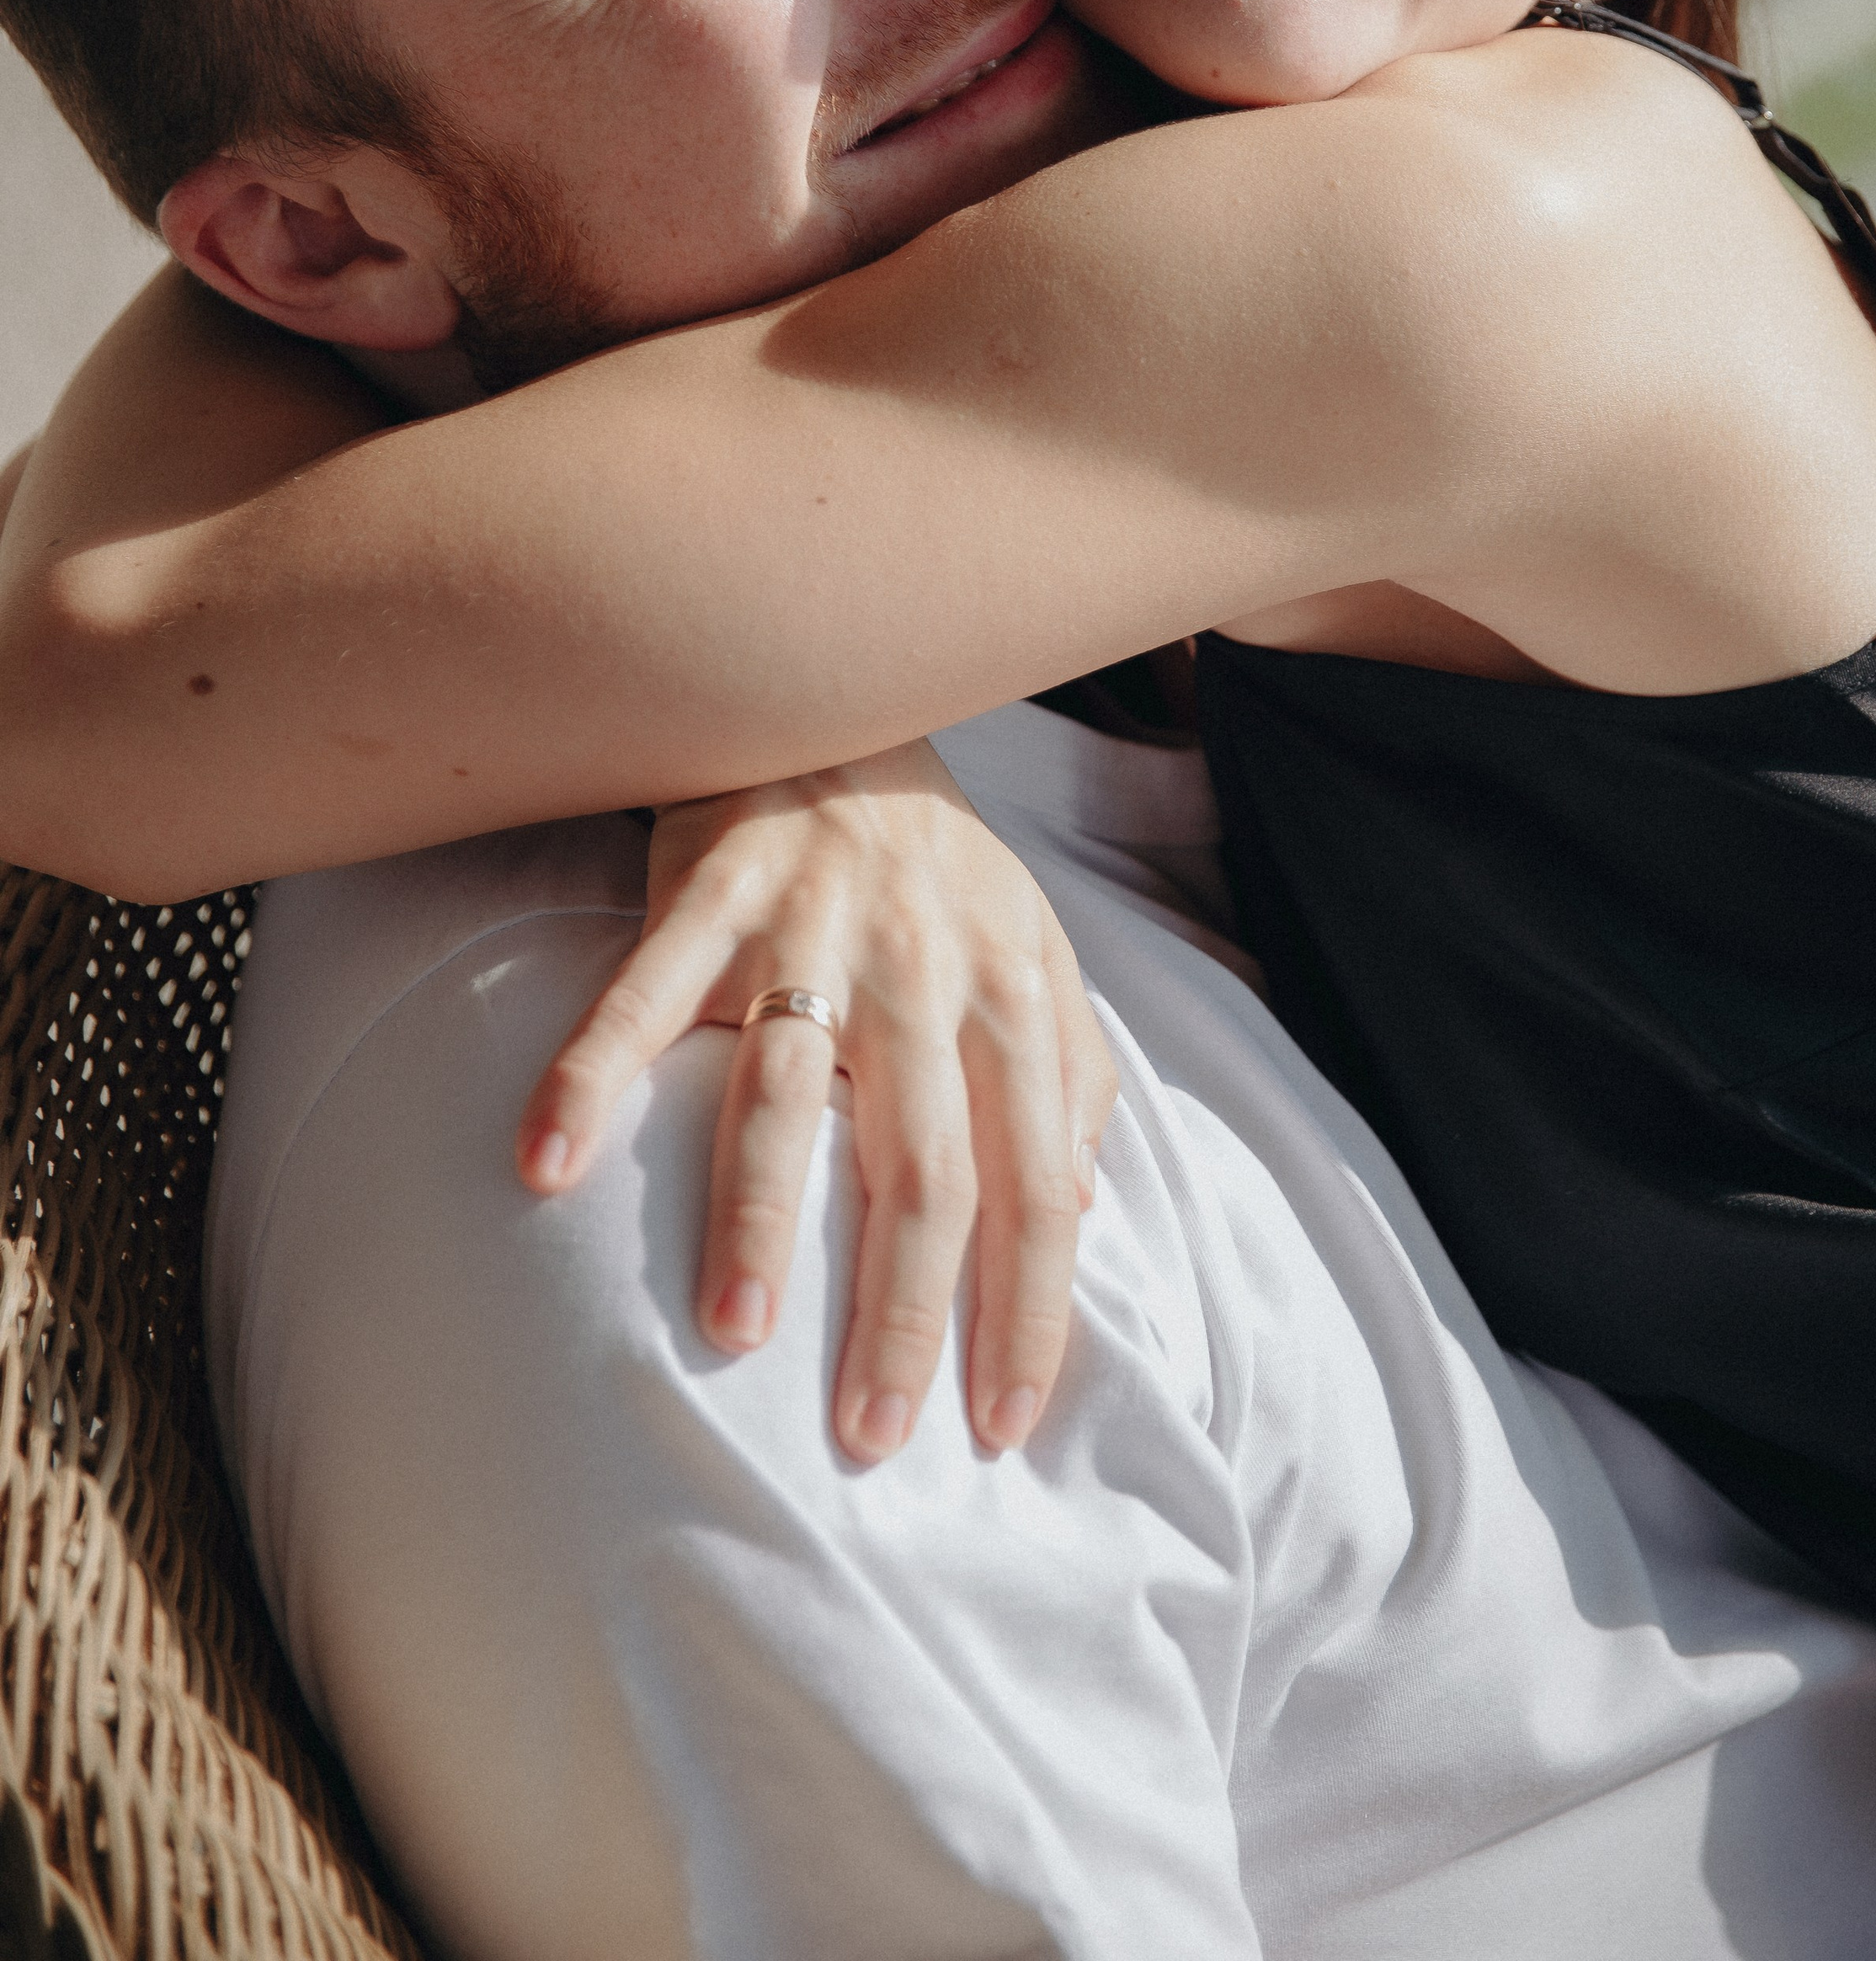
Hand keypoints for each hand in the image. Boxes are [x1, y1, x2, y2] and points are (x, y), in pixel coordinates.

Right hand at [515, 741, 1119, 1464]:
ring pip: (785, 1091)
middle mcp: (923, 973)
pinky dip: (589, 1076)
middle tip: (868, 1432)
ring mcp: (813, 928)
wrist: (845, 692)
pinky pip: (641, 992)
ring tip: (735, 1331)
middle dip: (904, 1311)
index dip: (1027, 1308)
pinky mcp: (710, 888)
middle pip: (925, 1166)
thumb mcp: (1033, 955)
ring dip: (755, 1215)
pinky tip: (545, 1165)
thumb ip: (1067, 1079)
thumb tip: (1081, 1217)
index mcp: (1010, 1001)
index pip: (1037, 1185)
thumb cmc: (941, 863)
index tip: (999, 1423)